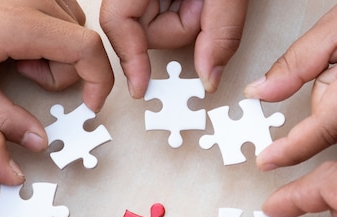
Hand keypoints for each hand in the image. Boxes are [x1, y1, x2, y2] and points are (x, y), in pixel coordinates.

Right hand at [100, 0, 247, 97]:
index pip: (116, 21)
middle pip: (143, 30)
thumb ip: (220, 30)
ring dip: (189, 21)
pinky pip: (166, 15)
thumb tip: (210, 78)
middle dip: (181, 29)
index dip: (129, 57)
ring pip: (157, 26)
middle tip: (205, 5)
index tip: (141, 88)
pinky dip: (187, 15)